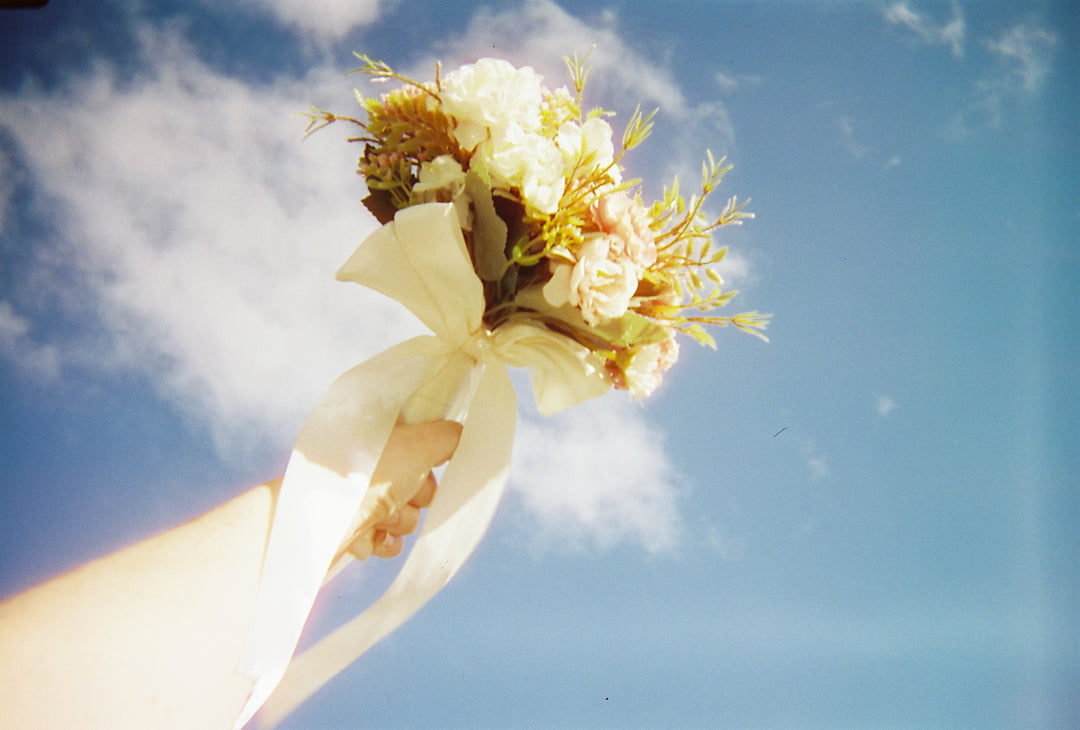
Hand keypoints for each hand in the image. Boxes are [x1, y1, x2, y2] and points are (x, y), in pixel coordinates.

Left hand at [352, 420, 461, 559]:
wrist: (318, 520)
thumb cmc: (367, 476)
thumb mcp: (419, 444)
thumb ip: (449, 437)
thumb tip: (464, 435)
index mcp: (382, 436)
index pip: (425, 445)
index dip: (430, 460)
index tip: (425, 466)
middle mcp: (372, 463)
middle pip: (421, 484)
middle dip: (415, 496)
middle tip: (397, 491)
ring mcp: (362, 496)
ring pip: (407, 515)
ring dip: (397, 520)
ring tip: (374, 515)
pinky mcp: (355, 527)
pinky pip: (390, 540)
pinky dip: (385, 541)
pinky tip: (370, 536)